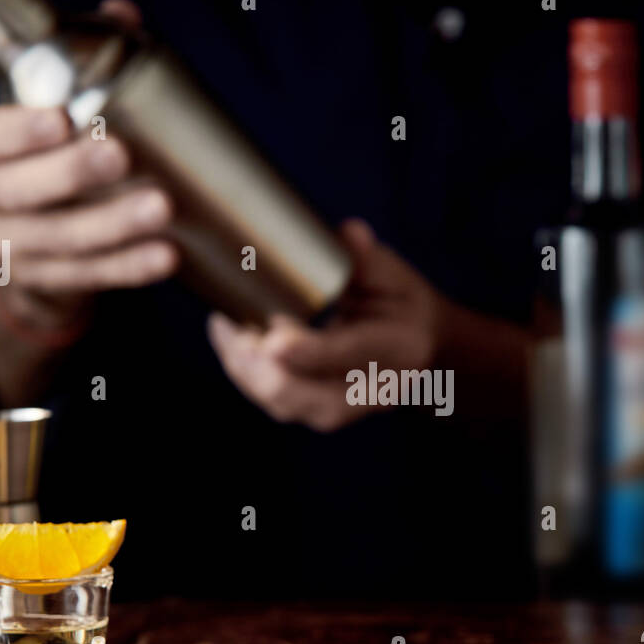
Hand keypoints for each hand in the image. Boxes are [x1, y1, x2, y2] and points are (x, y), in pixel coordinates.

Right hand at [0, 0, 178, 402]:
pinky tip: (165, 257)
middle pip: (22, 191)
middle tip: (122, 155)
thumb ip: (85, 65)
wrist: (35, 247)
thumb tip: (123, 13)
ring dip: (113, 226)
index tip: (61, 119)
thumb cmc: (51, 162)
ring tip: (161, 209)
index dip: (20, 130)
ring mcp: (10, 247)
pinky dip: (127, 268)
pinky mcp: (42, 284)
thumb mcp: (58, 115)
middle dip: (74, 174)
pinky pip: (87, 278)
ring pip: (58, 241)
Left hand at [208, 220, 450, 430]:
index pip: (352, 354)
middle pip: (317, 402)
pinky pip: (277, 402)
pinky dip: (246, 373)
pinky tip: (228, 339)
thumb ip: (367, 258)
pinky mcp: (319, 409)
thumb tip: (349, 234)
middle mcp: (374, 389)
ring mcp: (345, 407)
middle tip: (237, 332)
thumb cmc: (400, 303)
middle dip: (269, 374)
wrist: (418, 343)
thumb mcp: (394, 275)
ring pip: (289, 406)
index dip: (311, 350)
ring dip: (248, 372)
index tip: (273, 335)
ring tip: (225, 328)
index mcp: (398, 349)